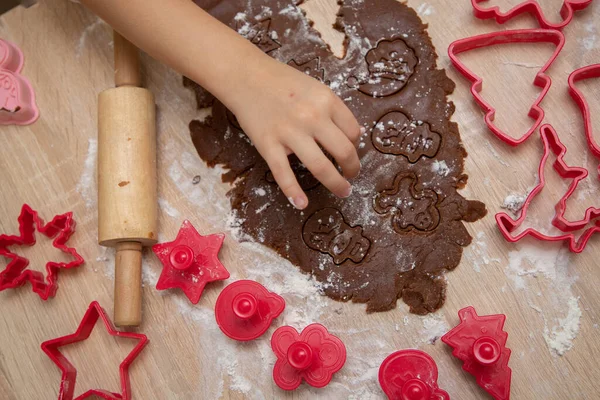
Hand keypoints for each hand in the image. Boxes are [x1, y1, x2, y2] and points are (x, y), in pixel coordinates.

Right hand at [228, 56, 360, 209]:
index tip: (352, 154)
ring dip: (336, 184)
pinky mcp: (268, 145)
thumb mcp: (316, 88)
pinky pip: (283, 173)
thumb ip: (334, 110)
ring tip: (343, 191)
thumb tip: (357, 135)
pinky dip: (293, 192)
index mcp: (327, 100)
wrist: (246, 77)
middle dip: (353, 169)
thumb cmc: (283, 83)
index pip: (353, 132)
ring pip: (321, 167)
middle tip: (352, 176)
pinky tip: (301, 203)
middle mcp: (312, 117)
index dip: (357, 147)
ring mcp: (289, 132)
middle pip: (343, 152)